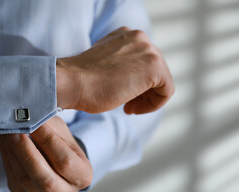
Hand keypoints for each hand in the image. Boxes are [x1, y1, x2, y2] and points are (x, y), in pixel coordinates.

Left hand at [0, 117, 91, 191]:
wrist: (52, 159)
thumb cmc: (60, 142)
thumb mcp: (62, 131)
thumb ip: (49, 127)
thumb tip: (28, 117)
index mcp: (83, 176)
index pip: (65, 161)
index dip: (48, 141)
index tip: (34, 122)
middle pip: (45, 179)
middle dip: (27, 152)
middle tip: (15, 130)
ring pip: (25, 179)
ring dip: (13, 153)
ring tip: (7, 131)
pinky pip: (13, 178)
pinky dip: (7, 157)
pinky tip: (5, 141)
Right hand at [56, 26, 173, 113]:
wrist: (72, 82)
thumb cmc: (81, 81)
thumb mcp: (104, 66)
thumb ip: (120, 65)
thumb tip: (131, 78)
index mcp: (125, 35)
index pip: (142, 62)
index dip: (135, 83)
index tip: (123, 97)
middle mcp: (139, 37)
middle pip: (154, 70)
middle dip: (142, 91)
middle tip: (126, 106)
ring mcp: (148, 49)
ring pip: (161, 80)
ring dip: (147, 98)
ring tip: (128, 108)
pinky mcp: (154, 66)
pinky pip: (166, 90)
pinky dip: (154, 104)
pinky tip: (133, 109)